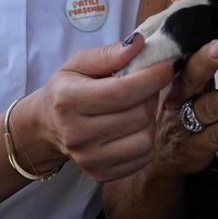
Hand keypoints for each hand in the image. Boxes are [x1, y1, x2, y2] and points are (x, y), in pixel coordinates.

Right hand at [38, 34, 176, 181]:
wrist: (47, 125)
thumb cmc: (68, 89)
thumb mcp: (79, 63)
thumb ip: (109, 54)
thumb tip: (139, 44)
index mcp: (69, 100)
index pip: (123, 92)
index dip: (153, 77)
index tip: (170, 65)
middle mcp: (77, 134)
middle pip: (138, 115)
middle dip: (150, 95)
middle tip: (144, 86)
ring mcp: (88, 159)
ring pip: (145, 139)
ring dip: (149, 119)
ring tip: (137, 107)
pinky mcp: (100, 174)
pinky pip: (143, 157)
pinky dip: (145, 139)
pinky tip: (132, 127)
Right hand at [150, 38, 217, 178]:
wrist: (161, 159)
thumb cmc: (178, 112)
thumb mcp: (180, 86)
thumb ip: (198, 60)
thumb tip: (210, 14)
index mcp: (172, 81)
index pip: (182, 59)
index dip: (196, 47)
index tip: (212, 35)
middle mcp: (176, 100)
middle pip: (189, 79)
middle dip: (205, 62)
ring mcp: (185, 125)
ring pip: (208, 108)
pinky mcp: (196, 148)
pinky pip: (215, 136)